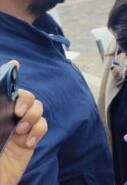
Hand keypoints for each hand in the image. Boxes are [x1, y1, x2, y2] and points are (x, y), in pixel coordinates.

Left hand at [0, 62, 47, 184]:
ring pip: (37, 107)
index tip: (15, 64)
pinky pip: (43, 126)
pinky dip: (38, 130)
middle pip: (24, 95)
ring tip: (22, 130)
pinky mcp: (29, 141)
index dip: (9, 74)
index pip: (2, 88)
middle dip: (25, 98)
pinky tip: (28, 142)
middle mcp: (6, 117)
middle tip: (18, 111)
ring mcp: (19, 128)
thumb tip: (6, 84)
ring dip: (33, 114)